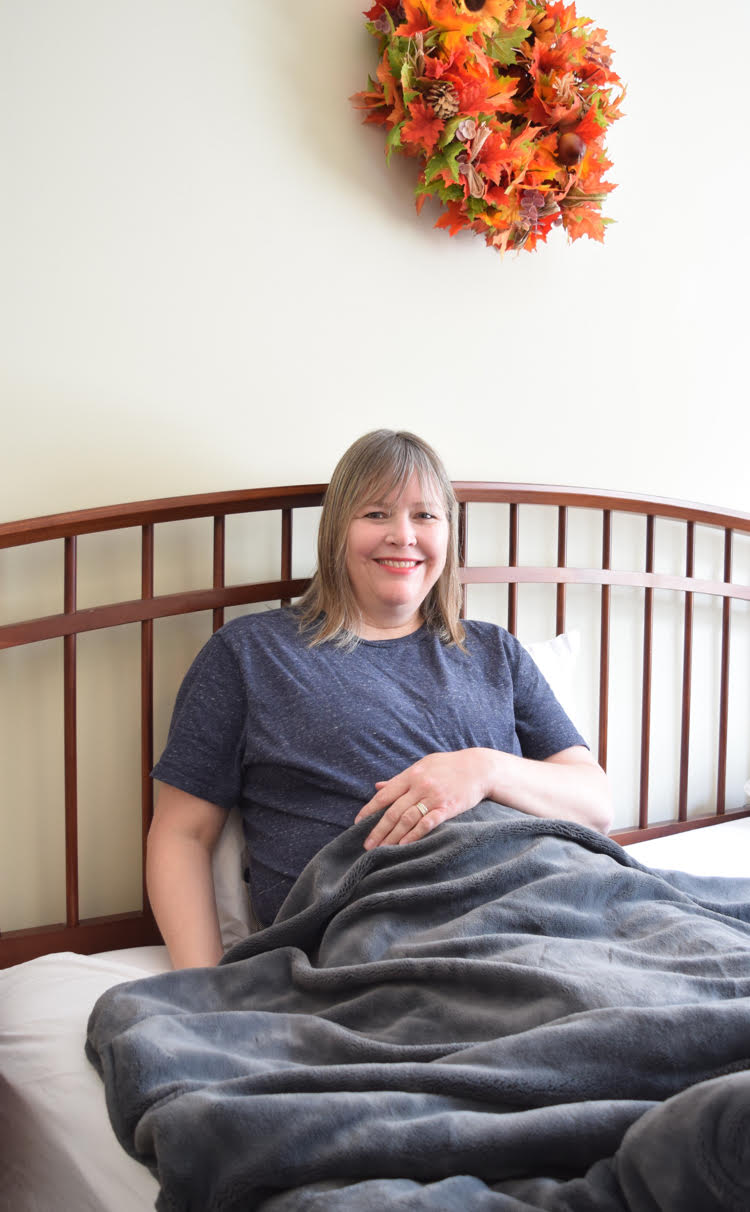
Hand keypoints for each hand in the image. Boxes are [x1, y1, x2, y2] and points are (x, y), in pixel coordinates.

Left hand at [354, 749, 493, 848]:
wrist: (478, 768)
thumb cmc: (448, 766)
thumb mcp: (422, 766)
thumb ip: (400, 779)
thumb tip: (377, 787)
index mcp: (411, 775)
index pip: (384, 795)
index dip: (369, 810)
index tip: (357, 823)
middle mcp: (419, 786)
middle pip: (393, 811)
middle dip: (378, 830)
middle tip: (367, 845)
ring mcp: (433, 797)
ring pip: (407, 819)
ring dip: (392, 837)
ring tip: (382, 850)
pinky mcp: (447, 807)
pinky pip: (427, 823)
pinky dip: (414, 835)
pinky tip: (404, 846)